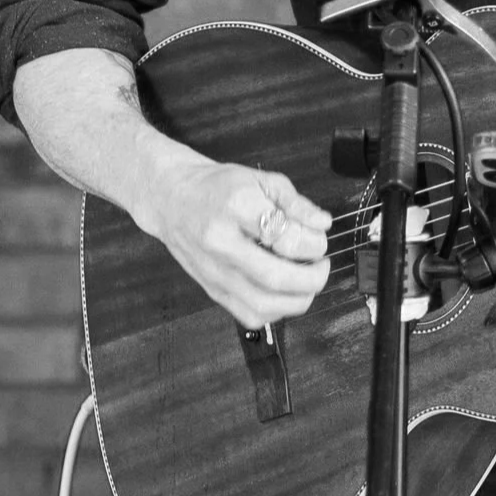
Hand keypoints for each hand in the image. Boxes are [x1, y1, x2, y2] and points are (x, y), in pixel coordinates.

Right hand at [144, 152, 330, 328]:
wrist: (172, 199)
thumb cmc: (217, 187)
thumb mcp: (260, 180)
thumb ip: (295, 203)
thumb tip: (322, 224)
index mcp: (236, 207)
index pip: (284, 237)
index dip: (313, 243)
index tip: (319, 238)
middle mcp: (221, 243)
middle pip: (275, 278)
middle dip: (312, 278)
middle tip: (322, 265)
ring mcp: (215, 272)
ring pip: (263, 305)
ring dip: (298, 299)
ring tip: (307, 281)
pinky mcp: (212, 290)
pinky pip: (250, 315)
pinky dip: (276, 311)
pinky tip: (285, 294)